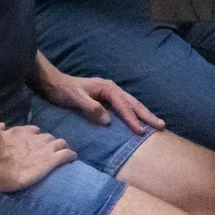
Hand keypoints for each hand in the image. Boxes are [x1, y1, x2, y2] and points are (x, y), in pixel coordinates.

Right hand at [0, 124, 75, 192]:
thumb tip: (1, 124)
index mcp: (20, 133)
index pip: (34, 131)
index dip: (36, 137)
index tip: (35, 143)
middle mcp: (35, 138)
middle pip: (48, 137)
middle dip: (49, 143)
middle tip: (48, 152)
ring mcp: (45, 148)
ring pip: (60, 143)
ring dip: (61, 148)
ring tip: (61, 155)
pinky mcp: (52, 159)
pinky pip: (67, 154)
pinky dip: (70, 155)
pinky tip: (72, 158)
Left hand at [33, 55, 163, 134]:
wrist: (52, 82)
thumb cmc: (63, 91)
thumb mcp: (75, 99)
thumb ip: (92, 108)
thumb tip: (108, 120)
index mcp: (108, 88)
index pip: (124, 106)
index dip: (133, 119)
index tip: (141, 131)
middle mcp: (112, 89)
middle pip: (133, 103)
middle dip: (147, 115)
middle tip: (162, 125)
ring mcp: (109, 92)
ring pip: (131, 104)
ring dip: (143, 113)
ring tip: (156, 123)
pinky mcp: (105, 97)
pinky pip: (124, 106)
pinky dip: (133, 112)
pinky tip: (137, 118)